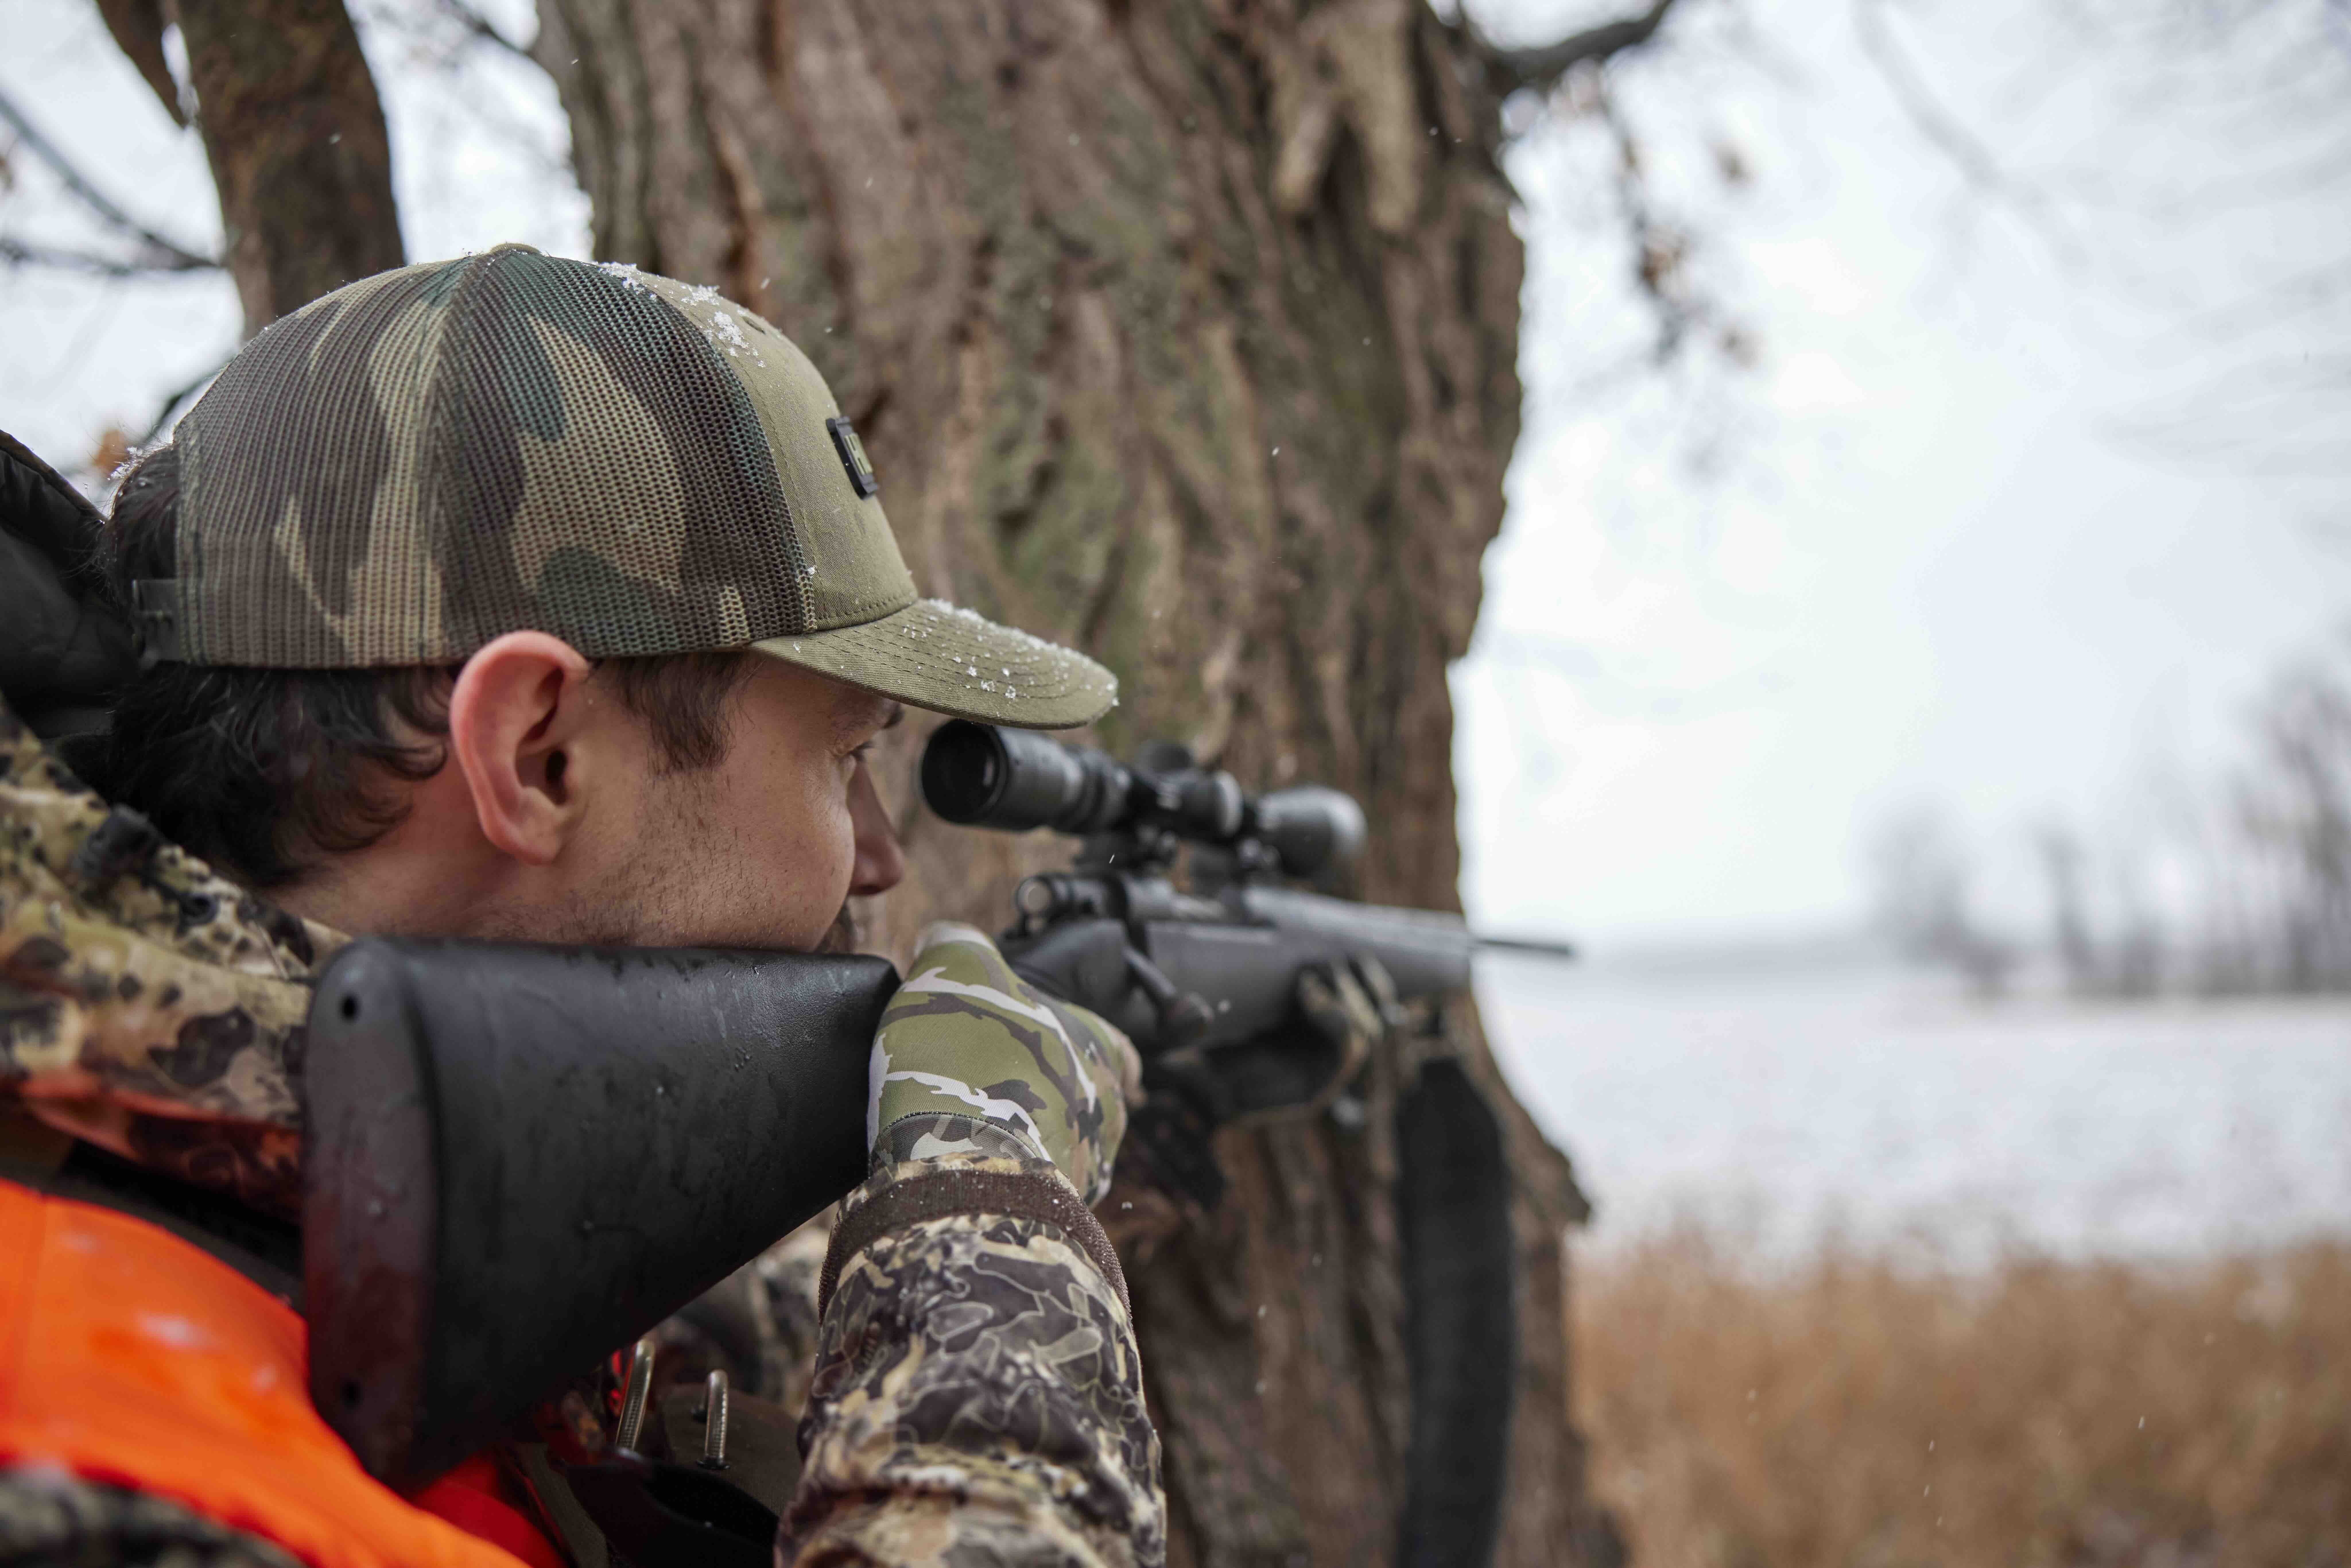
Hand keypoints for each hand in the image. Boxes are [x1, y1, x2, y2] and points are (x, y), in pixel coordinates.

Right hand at [869, 921, 1141, 1203]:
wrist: (957, 1157)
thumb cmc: (963, 1057)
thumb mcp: (953, 968)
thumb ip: (955, 944)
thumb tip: (946, 935)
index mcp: (1095, 1045)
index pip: (1117, 1045)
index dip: (1093, 1044)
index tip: (1071, 1049)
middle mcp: (1104, 1105)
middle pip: (1093, 1098)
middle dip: (1055, 1096)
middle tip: (1004, 1093)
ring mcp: (1084, 1164)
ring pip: (1071, 1149)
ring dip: (1037, 1140)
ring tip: (986, 1135)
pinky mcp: (1052, 1210)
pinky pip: (1041, 1193)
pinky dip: (1016, 1180)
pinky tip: (978, 1170)